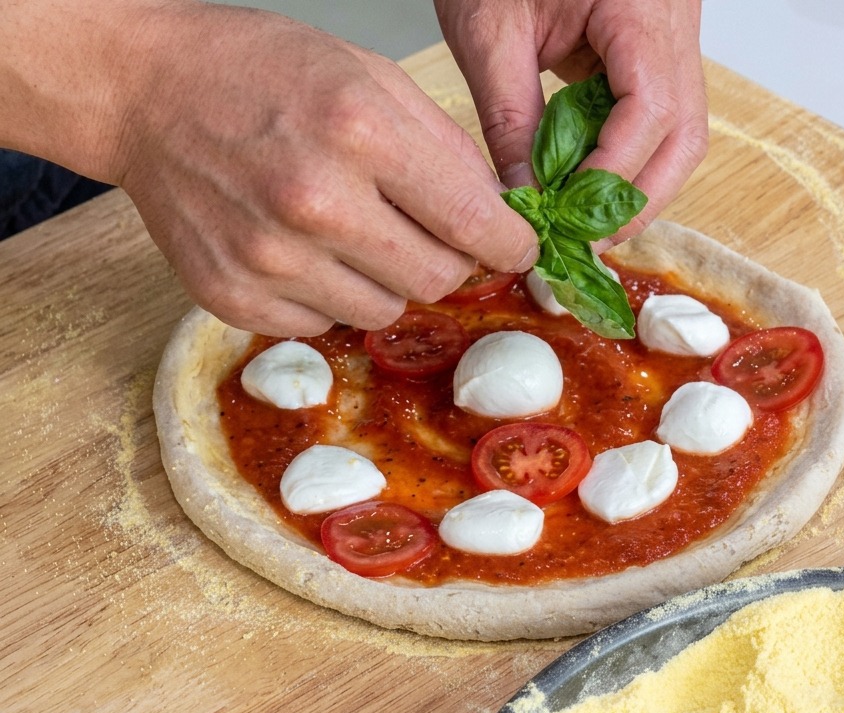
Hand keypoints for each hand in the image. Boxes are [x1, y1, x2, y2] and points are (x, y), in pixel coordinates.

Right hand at [109, 5, 538, 334]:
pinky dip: (329, 296)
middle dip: (447, 260)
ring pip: (385, 312)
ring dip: (385, 280)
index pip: (473, 224)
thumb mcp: (369, 76)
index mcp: (360, 132)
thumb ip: (446, 149)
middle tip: (422, 232)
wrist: (147, 94)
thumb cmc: (260, 75)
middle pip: (436, 281)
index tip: (514, 248)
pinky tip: (302, 250)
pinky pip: (325, 325)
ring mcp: (269, 259)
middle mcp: (315, 203)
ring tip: (349, 232)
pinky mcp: (234, 298)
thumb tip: (497, 219)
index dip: (509, 245)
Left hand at [434, 0, 707, 246]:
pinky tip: (584, 182)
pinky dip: (623, 158)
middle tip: (586, 240)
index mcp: (642, 7)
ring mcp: (671, 39)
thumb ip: (510, 118)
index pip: (650, 110)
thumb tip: (524, 198)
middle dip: (637, 198)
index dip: (612, 176)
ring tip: (584, 220)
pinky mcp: (653, 52)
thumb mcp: (490, 29)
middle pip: (684, 137)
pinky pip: (654, 119)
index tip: (570, 221)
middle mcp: (674, 24)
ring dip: (634, 186)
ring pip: (678, 135)